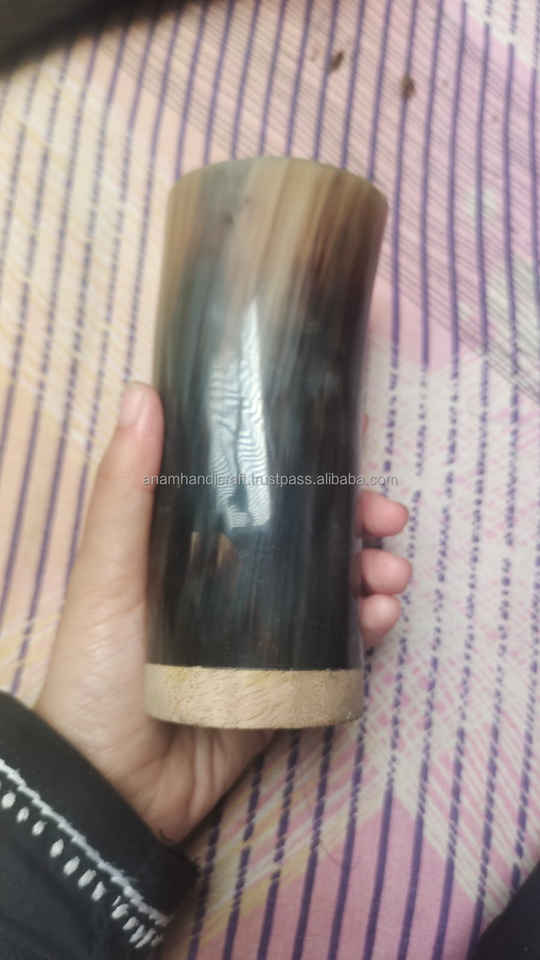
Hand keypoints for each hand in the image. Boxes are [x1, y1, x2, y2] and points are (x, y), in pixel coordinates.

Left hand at [35, 383, 410, 845]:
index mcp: (194, 549)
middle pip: (309, 540)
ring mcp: (264, 635)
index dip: (309, 474)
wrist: (110, 787)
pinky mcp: (286, 683)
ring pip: (332, 589)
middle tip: (390, 520)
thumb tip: (140, 392)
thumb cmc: (98, 670)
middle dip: (357, 525)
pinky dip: (367, 629)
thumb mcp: (107, 575)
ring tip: (392, 576)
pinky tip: (382, 618)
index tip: (352, 455)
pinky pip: (337, 648)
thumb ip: (125, 491)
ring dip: (372, 573)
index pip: (262, 495)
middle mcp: (234, 583)